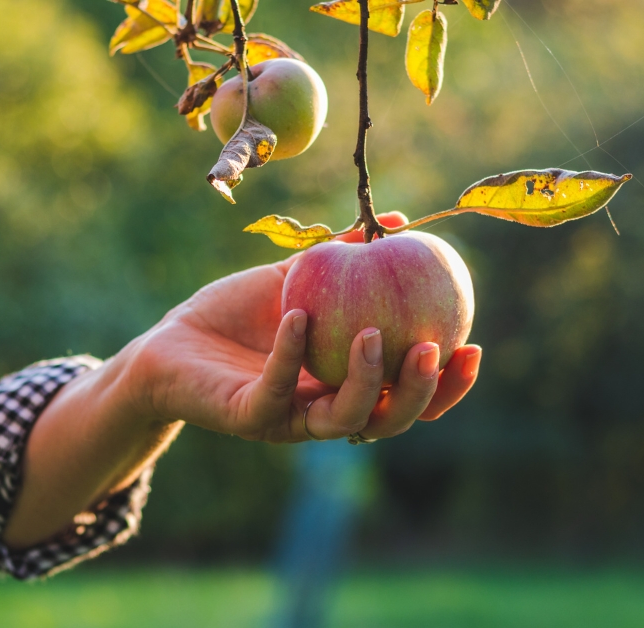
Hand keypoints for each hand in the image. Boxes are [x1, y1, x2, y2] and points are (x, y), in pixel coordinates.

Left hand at [125, 212, 482, 441]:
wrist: (169, 343)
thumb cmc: (236, 315)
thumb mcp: (297, 280)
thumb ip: (345, 257)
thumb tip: (397, 219)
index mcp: (346, 386)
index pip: (409, 397)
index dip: (447, 385)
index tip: (473, 345)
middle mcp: (324, 411)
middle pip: (389, 421)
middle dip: (419, 394)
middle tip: (433, 350)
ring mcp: (288, 420)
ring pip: (343, 421)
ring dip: (365, 382)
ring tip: (373, 336)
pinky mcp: (248, 417)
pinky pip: (277, 390)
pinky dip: (290, 354)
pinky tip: (299, 316)